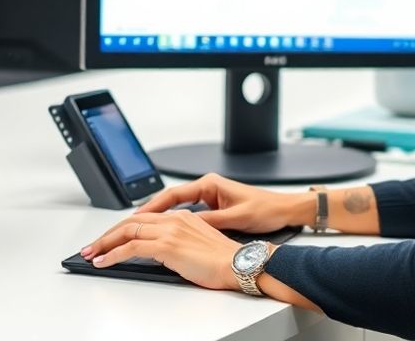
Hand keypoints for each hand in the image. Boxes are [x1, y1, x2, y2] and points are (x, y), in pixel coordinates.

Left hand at [80, 209, 246, 290]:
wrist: (239, 264)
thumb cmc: (225, 260)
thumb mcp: (198, 244)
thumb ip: (178, 242)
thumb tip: (160, 254)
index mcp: (182, 216)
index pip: (144, 218)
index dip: (123, 228)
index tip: (111, 237)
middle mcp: (174, 219)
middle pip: (131, 221)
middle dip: (108, 234)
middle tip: (93, 245)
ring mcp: (169, 230)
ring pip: (127, 231)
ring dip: (105, 243)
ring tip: (92, 253)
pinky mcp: (167, 246)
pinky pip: (131, 247)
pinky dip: (113, 254)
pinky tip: (104, 261)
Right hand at [137, 172, 309, 232]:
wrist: (284, 210)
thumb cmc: (265, 210)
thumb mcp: (235, 218)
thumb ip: (210, 221)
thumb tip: (187, 225)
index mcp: (210, 184)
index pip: (173, 194)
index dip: (153, 206)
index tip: (137, 217)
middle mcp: (207, 187)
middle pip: (170, 199)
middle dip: (149, 211)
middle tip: (130, 225)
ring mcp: (209, 196)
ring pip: (176, 206)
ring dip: (159, 216)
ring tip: (141, 229)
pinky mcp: (213, 206)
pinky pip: (186, 212)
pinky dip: (173, 220)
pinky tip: (164, 230)